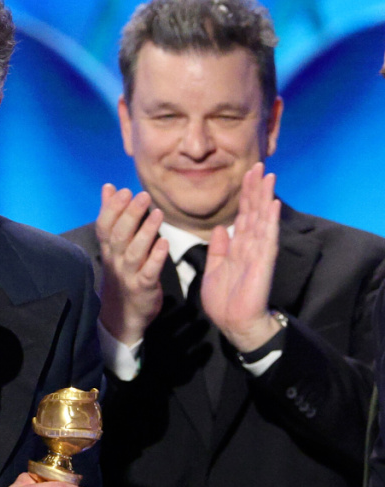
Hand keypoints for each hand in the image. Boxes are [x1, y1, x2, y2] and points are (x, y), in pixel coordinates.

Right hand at [95, 184, 168, 344]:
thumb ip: (112, 215)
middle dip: (130, 214)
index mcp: (108, 249)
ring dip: (145, 232)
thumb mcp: (112, 246)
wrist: (122, 315)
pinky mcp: (143, 288)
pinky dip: (156, 258)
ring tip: (158, 213)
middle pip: (119, 235)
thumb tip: (108, 187)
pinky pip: (148, 272)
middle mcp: (115, 260)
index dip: (113, 208)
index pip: (104, 226)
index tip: (124, 191)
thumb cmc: (121, 273)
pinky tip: (164, 243)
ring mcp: (128, 275)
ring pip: (134, 252)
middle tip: (143, 195)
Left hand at [200, 163, 281, 351]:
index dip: (244, 194)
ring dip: (264, 197)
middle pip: (253, 211)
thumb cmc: (225, 299)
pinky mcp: (263, 262)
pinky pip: (267, 238)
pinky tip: (272, 204)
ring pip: (261, 218)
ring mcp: (258, 252)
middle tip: (258, 164)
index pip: (242, 214)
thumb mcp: (214, 269)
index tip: (246, 173)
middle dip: (255, 188)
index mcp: (237, 247)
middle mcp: (250, 245)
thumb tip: (219, 228)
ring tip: (268, 176)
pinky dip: (269, 221)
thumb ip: (218, 248)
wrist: (234, 322)